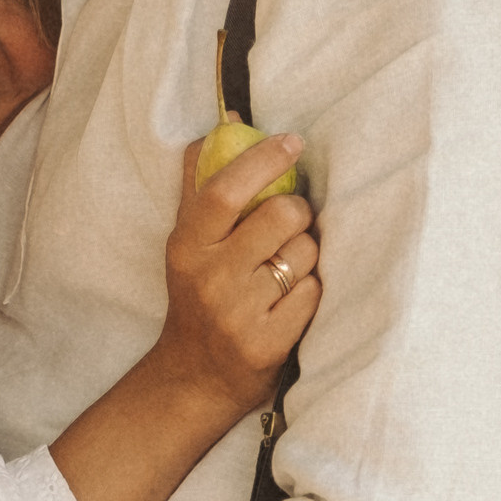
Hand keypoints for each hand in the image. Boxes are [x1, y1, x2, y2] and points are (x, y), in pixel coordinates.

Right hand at [152, 134, 320, 423]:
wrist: (194, 378)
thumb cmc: (198, 296)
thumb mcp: (188, 243)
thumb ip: (204, 183)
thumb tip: (231, 122)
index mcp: (187, 245)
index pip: (225, 190)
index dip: (263, 160)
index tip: (293, 142)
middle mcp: (210, 278)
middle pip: (282, 217)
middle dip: (299, 214)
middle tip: (290, 225)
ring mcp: (239, 313)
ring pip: (304, 255)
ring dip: (306, 256)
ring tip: (284, 270)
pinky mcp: (267, 344)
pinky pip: (313, 294)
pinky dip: (310, 293)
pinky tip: (290, 302)